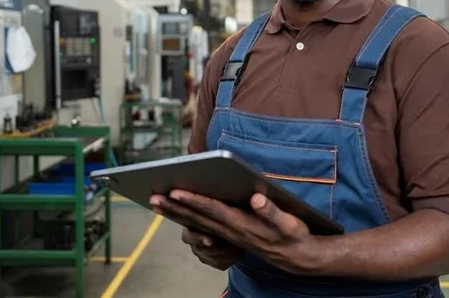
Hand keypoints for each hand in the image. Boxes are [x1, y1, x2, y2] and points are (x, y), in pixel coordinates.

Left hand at [150, 190, 323, 274]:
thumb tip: (256, 198)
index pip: (213, 210)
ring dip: (175, 213)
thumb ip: (271, 211)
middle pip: (197, 218)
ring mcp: (227, 233)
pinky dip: (186, 218)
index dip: (194, 200)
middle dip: (174, 207)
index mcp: (242, 224)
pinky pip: (202, 225)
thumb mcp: (288, 222)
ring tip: (156, 202)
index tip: (176, 192)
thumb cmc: (292, 235)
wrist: (295, 256)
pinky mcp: (228, 233)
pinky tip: (175, 210)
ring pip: (196, 223)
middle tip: (152, 197)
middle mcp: (230, 230)